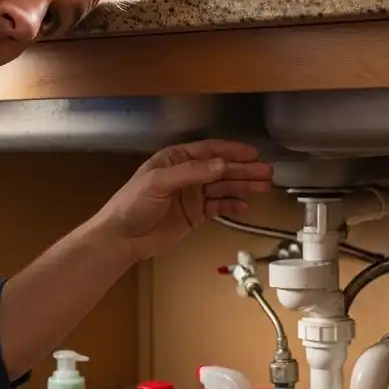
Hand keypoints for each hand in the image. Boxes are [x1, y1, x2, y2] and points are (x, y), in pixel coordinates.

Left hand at [92, 139, 272, 262]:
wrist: (121, 238)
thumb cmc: (132, 204)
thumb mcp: (158, 182)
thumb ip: (190, 172)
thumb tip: (220, 165)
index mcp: (176, 159)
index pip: (209, 151)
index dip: (231, 151)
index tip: (252, 154)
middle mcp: (187, 174)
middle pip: (221, 169)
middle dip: (243, 170)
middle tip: (266, 172)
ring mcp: (192, 195)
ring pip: (223, 187)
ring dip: (243, 186)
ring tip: (263, 187)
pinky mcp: (194, 215)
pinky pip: (217, 207)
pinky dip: (231, 205)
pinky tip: (245, 205)